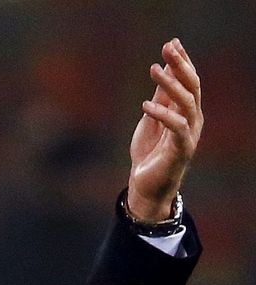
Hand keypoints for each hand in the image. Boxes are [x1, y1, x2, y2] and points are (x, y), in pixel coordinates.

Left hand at [127, 38, 202, 221]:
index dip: (182, 62)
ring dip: (171, 85)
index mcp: (186, 112)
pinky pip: (176, 127)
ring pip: (187, 103)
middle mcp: (192, 120)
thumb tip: (163, 71)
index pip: (188, 81)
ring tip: (154, 70)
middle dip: (180, 65)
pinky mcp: (181, 150)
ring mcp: (189, 134)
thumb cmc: (149, 153)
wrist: (146, 186)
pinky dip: (162, 115)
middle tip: (167, 48)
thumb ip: (159, 98)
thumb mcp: (151, 120)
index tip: (172, 43)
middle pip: (192, 87)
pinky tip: (146, 105)